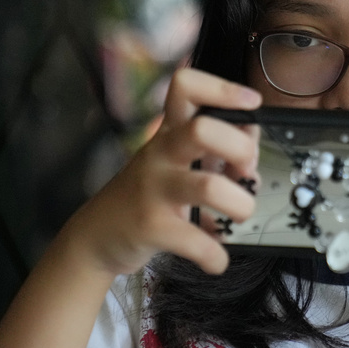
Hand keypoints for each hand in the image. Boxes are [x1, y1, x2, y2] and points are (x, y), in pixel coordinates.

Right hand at [57, 68, 261, 277]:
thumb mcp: (174, 162)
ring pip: (209, 186)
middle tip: (246, 171)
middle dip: (241, 147)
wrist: (95, 235)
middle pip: (203, 129)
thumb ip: (213, 152)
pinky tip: (217, 259)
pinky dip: (216, 255)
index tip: (252, 103)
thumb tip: (252, 151)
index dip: (224, 89)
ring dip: (241, 204)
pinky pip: (195, 241)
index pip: (187, 88)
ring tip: (240, 215)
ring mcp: (153, 189)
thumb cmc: (147, 194)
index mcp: (169, 133)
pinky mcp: (150, 226)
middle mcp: (160, 153)